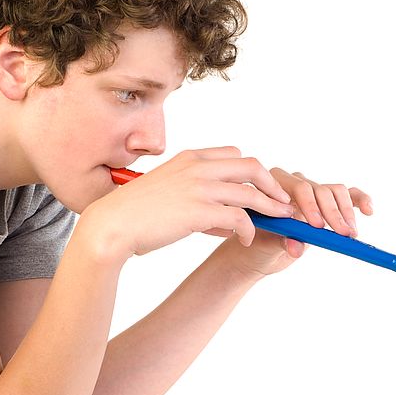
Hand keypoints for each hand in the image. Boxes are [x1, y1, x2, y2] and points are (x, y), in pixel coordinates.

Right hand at [82, 146, 293, 258]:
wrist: (112, 225)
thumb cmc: (137, 214)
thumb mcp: (170, 194)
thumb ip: (200, 201)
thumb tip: (227, 222)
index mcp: (189, 158)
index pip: (233, 154)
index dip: (253, 172)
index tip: (264, 188)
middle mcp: (197, 167)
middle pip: (251, 166)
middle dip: (272, 185)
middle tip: (284, 202)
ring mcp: (199, 187)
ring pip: (250, 192)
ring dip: (270, 208)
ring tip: (280, 221)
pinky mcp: (199, 210)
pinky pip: (239, 217)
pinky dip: (249, 229)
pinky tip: (248, 240)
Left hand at [219, 167, 373, 277]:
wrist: (260, 252)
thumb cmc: (258, 245)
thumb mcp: (266, 246)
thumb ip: (280, 242)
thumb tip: (296, 248)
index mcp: (274, 188)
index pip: (297, 187)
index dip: (310, 205)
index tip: (318, 226)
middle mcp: (294, 184)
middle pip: (319, 190)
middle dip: (332, 213)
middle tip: (342, 234)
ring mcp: (312, 191)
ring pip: (335, 191)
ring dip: (346, 212)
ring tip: (350, 234)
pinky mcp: (327, 203)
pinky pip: (347, 195)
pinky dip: (359, 200)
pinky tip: (369, 210)